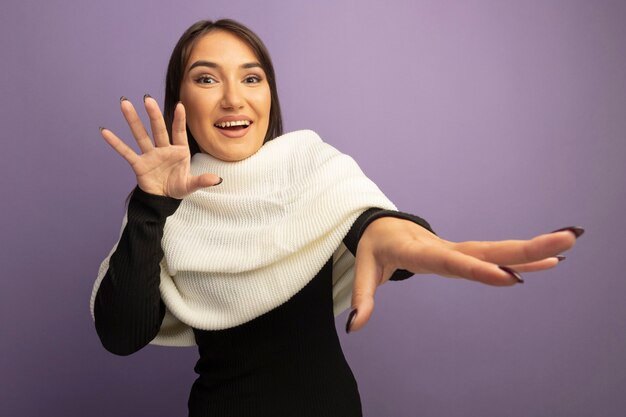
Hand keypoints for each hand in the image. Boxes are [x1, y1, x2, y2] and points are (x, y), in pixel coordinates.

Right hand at [100, 96, 220, 197]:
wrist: (163, 199)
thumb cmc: (178, 188)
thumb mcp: (191, 186)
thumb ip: (202, 181)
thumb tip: (217, 180)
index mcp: (179, 151)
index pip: (179, 132)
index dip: (180, 120)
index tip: (180, 105)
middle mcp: (164, 149)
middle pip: (158, 129)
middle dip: (153, 114)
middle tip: (147, 98)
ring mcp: (150, 155)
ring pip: (141, 135)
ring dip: (132, 120)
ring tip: (124, 103)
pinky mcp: (139, 164)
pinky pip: (126, 152)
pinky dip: (116, 143)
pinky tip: (105, 131)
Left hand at [346, 218, 582, 332]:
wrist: (381, 226)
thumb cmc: (375, 248)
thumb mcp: (365, 270)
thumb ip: (363, 298)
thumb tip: (354, 326)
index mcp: (420, 252)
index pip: (452, 262)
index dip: (478, 269)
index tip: (509, 277)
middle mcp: (445, 248)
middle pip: (487, 250)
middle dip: (524, 249)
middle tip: (564, 242)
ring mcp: (457, 249)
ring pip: (497, 249)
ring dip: (533, 249)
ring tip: (569, 245)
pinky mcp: (464, 253)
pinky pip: (495, 255)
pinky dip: (522, 258)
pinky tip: (550, 262)